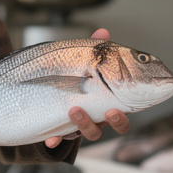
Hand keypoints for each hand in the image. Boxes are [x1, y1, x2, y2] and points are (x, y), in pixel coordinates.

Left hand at [45, 28, 131, 147]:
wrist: (47, 88)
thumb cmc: (75, 74)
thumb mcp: (84, 60)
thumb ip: (95, 50)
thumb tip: (103, 31)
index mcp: (111, 100)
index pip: (125, 111)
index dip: (123, 116)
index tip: (116, 109)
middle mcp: (100, 115)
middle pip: (115, 126)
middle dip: (114, 122)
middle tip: (109, 112)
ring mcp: (82, 124)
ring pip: (91, 132)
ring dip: (84, 124)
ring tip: (74, 110)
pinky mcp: (62, 129)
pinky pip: (61, 139)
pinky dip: (56, 140)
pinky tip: (50, 139)